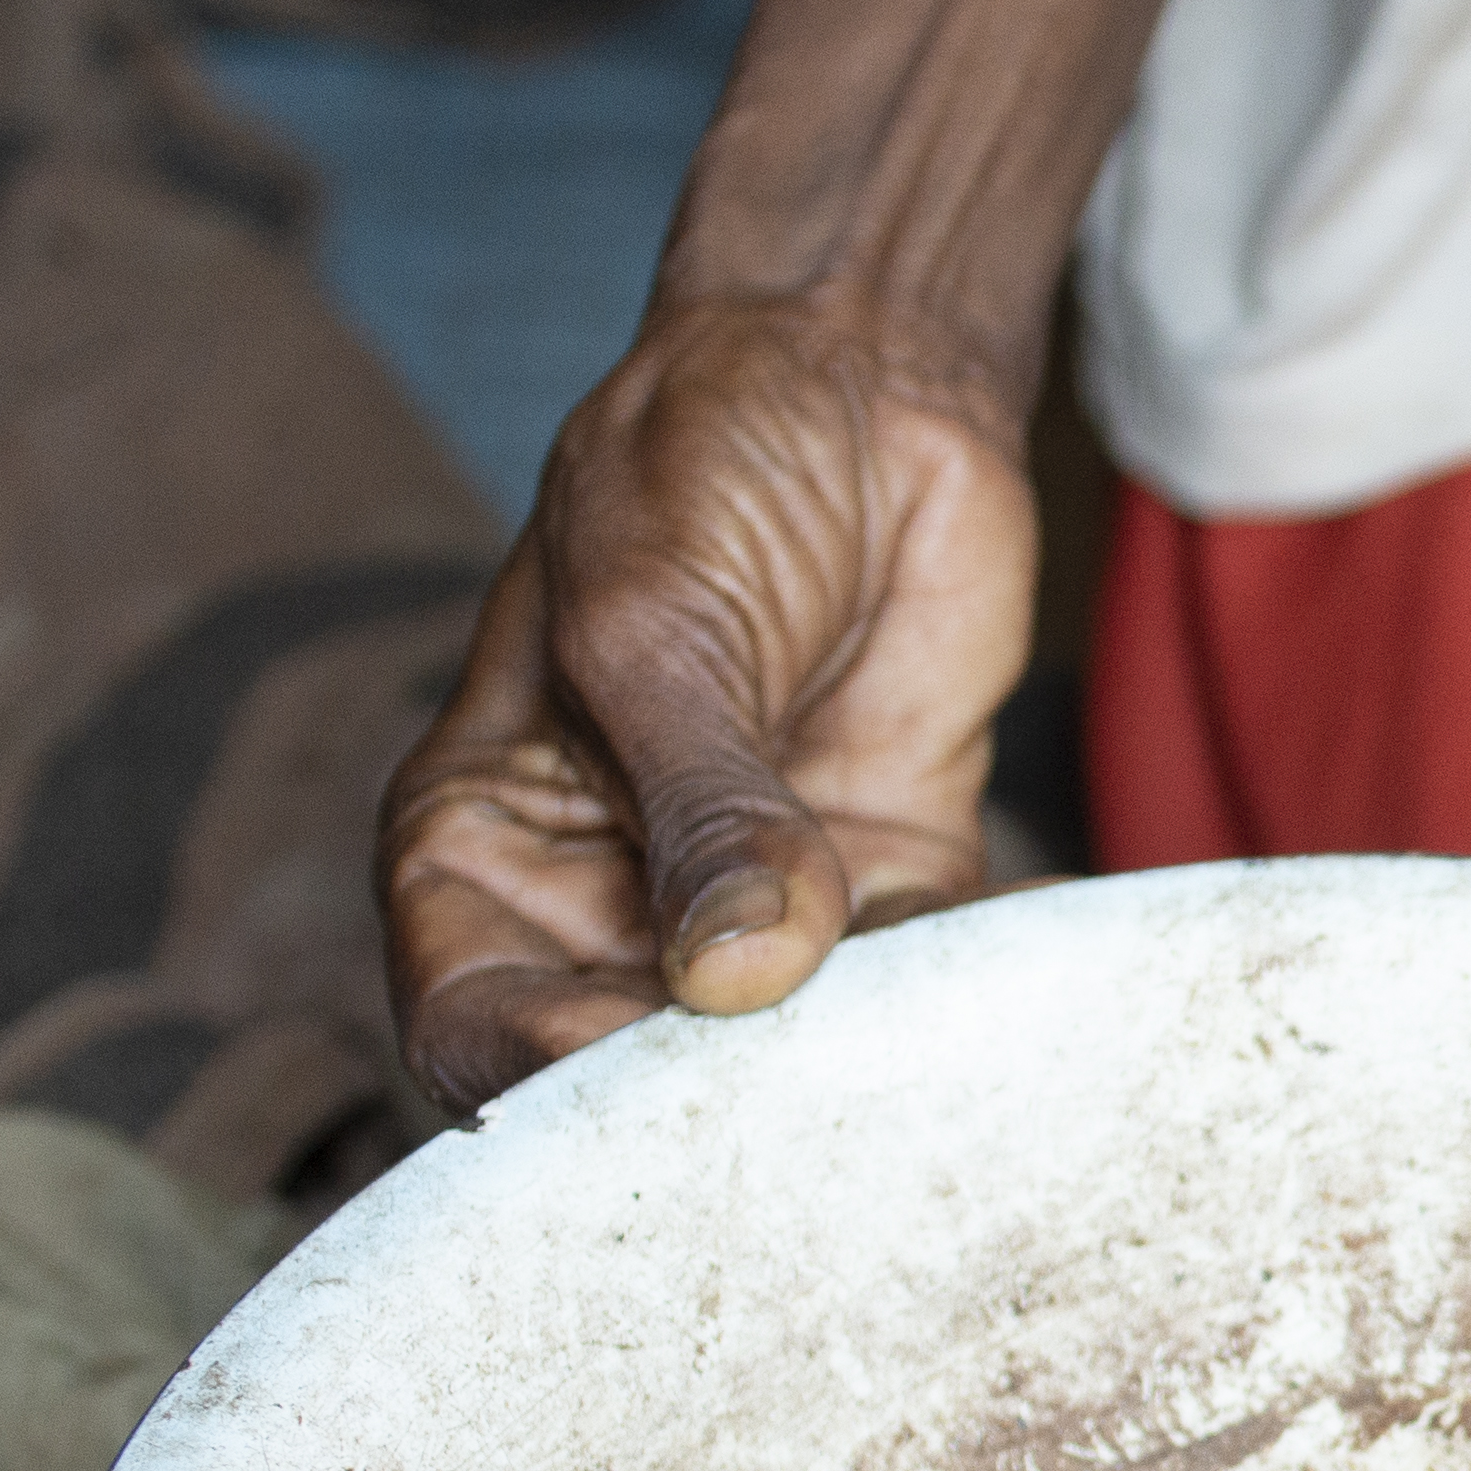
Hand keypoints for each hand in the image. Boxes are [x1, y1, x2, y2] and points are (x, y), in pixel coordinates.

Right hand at [377, 295, 1040, 1107]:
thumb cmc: (698, 465)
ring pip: (787, 1052)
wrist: (860, 374)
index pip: (473, 1025)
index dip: (538, 1073)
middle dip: (710, 1097)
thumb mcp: (653, 626)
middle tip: (794, 1077)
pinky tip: (996, 994)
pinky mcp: (888, 879)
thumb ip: (697, 803)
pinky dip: (960, 1000)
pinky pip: (920, 985)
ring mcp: (753, 903)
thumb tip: (737, 975)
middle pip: (630, 1075)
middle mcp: (607, 902)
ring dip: (847, 1061)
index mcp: (485, 845)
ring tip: (904, 1038)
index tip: (636, 1058)